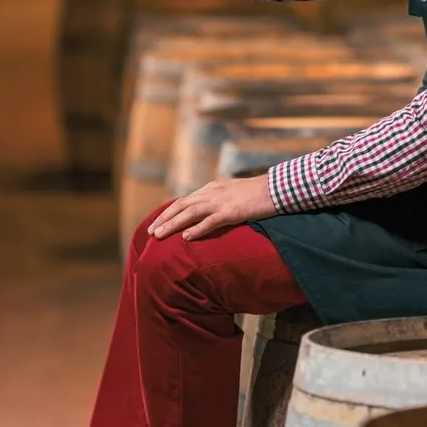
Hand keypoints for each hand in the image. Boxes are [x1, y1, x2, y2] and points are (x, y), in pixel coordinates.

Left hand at [149, 175, 277, 240]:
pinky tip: (185, 237)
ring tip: (159, 236)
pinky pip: (209, 222)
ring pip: (189, 213)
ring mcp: (221, 202)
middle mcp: (212, 193)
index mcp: (211, 188)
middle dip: (164, 218)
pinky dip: (196, 229)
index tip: (157, 222)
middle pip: (181, 206)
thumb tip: (208, 213)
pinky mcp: (231, 212)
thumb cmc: (257, 193)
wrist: (275, 188)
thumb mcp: (232, 193)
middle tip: (151, 232)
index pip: (184, 200)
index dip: (169, 212)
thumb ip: (218, 200)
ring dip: (172, 224)